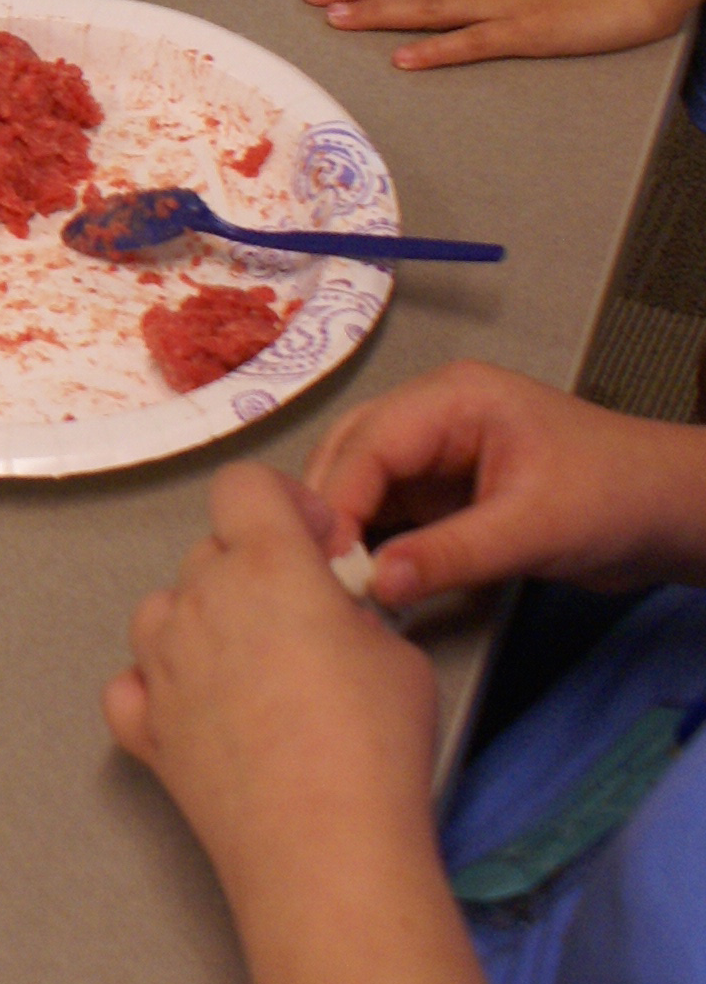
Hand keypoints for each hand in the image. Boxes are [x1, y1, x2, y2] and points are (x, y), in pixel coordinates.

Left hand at [104, 463, 441, 906]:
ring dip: (203, 621)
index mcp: (265, 565)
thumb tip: (333, 617)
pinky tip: (201, 706)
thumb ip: (351, 613)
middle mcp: (200, 603)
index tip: (318, 543)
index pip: (243, 486)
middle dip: (254, 570)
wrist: (322, 847)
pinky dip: (159, 685)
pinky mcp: (146, 728)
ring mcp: (162, 666)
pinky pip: (134, 682)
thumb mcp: (396, 654)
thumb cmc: (371, 749)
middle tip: (305, 618)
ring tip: (255, 665)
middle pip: (209, 551)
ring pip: (164, 609)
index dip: (284, 503)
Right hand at [305, 359, 705, 609]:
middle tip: (317, 575)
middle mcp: (432, 415)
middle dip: (329, 511)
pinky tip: (365, 579)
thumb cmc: (613, 499)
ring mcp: (436, 452)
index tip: (323, 564)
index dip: (337, 501)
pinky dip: (372, 543)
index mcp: (452, 398)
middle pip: (350, 454)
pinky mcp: (443, 490)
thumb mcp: (533, 529)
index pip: (369, 443)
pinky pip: (389, 511)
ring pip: (361, 484)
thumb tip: (375, 585)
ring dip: (346, 529)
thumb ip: (452, 554)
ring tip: (332, 582)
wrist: (666, 514)